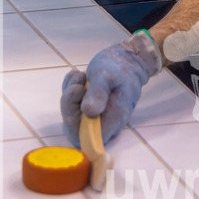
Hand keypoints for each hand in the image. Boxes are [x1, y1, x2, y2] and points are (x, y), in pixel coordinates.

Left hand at [60, 31, 161, 145]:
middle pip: (76, 127)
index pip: (88, 139)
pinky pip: (73, 104)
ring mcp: (96, 115)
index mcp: (112, 119)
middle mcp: (104, 122)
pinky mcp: (91, 106)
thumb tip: (89, 112)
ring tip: (80, 75)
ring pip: (73, 113)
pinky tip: (78, 76)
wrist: (128, 59)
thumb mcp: (106, 75)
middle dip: (70, 102)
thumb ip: (99, 93)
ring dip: (70, 92)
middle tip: (77, 83)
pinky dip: (71, 88)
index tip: (75, 104)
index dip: (75, 126)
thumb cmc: (119, 67)